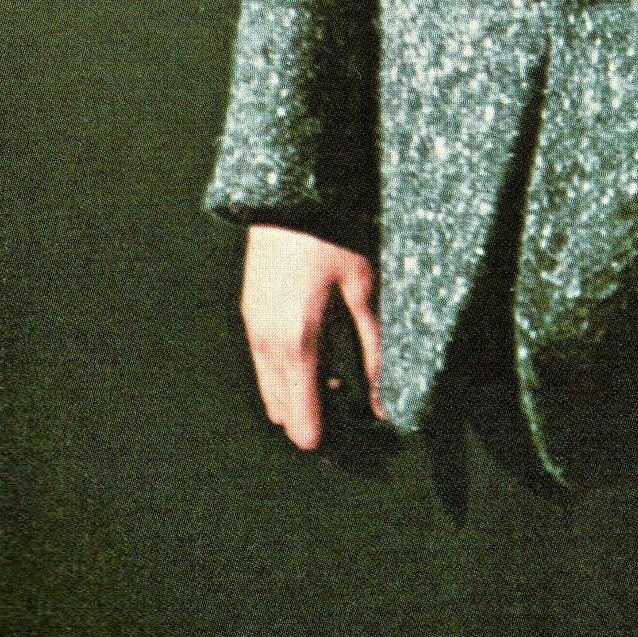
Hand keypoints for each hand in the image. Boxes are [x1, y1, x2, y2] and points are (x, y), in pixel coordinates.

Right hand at [240, 224, 382, 450]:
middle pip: (283, 414)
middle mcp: (267, 344)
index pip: (302, 420)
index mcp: (298, 342)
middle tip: (354, 412)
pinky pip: (264, 367)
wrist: (285, 194)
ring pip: (270, 392)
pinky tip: (320, 358)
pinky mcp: (250, 315)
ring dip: (300, 399)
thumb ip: (376, 347)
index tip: (357, 442)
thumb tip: (387, 404)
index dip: (328, 440)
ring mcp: (253, 329)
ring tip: (341, 383)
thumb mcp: (364, 289)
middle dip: (315, 422)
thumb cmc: (332, 236)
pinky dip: (288, 377)